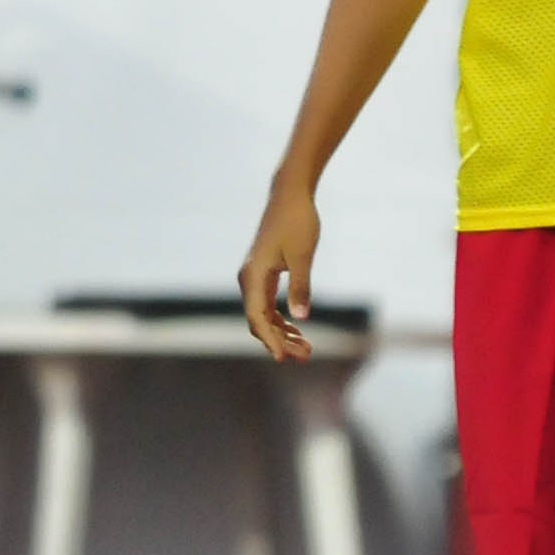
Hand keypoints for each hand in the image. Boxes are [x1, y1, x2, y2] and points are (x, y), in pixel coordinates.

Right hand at [237, 183, 320, 361]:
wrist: (290, 195)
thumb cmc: (297, 222)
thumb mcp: (302, 256)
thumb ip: (300, 287)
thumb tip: (301, 318)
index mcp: (253, 275)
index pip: (257, 317)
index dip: (270, 340)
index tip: (285, 358)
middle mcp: (248, 278)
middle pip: (259, 320)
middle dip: (280, 341)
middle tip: (306, 356)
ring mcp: (254, 276)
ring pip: (263, 314)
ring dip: (281, 333)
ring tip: (306, 348)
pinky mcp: (263, 273)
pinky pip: (266, 304)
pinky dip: (280, 319)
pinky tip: (297, 329)